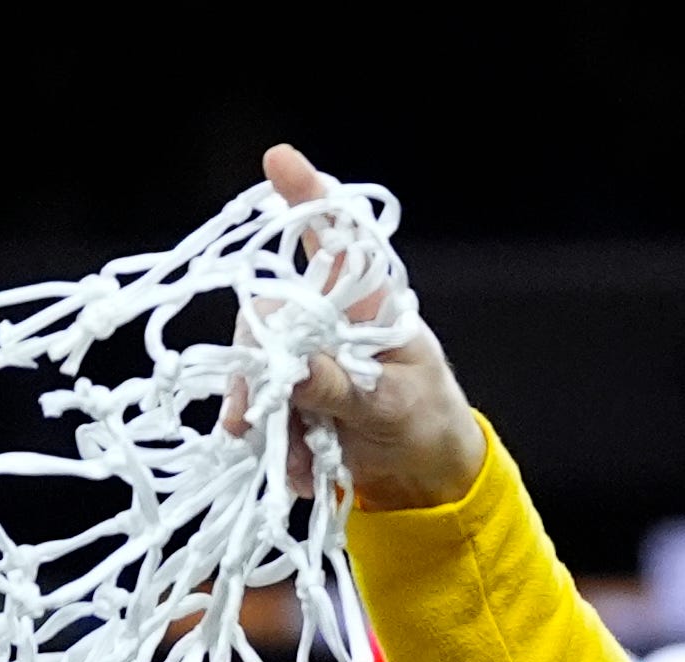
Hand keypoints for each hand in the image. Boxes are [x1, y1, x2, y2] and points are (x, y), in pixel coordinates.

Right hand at [238, 144, 486, 511]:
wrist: (429, 479)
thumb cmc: (429, 424)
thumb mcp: (393, 407)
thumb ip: (343, 387)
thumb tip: (289, 366)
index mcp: (367, 306)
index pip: (337, 240)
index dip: (308, 198)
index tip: (281, 160)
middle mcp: (330, 321)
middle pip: (270, 315)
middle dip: (259, 363)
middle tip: (255, 416)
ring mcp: (308, 358)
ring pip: (258, 367)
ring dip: (268, 418)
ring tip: (297, 463)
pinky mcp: (294, 396)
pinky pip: (263, 409)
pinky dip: (274, 445)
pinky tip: (299, 473)